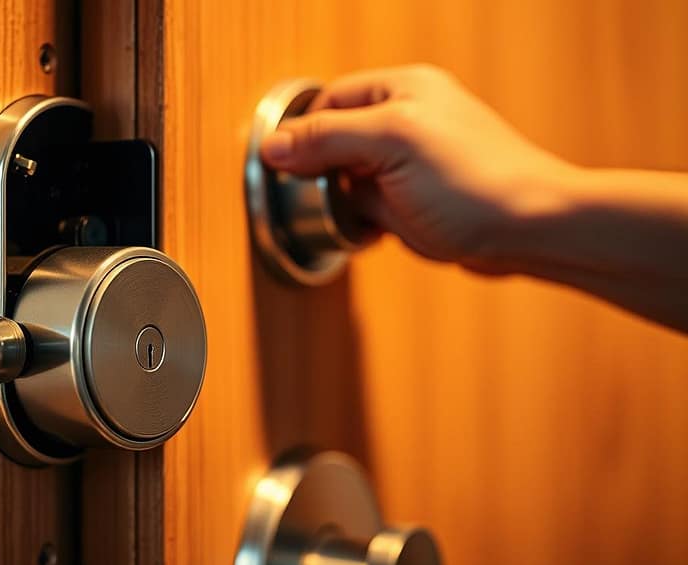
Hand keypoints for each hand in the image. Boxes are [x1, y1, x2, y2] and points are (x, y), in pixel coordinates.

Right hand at [261, 64, 574, 272]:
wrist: (531, 229)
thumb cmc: (477, 180)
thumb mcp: (392, 144)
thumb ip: (328, 138)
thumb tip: (276, 145)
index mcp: (402, 91)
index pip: (329, 102)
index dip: (302, 134)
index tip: (282, 166)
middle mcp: (407, 121)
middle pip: (335, 140)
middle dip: (323, 172)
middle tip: (320, 195)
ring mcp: (412, 163)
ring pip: (350, 179)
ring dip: (344, 201)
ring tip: (360, 215)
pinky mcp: (418, 199)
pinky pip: (371, 206)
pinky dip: (364, 221)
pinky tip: (375, 231)